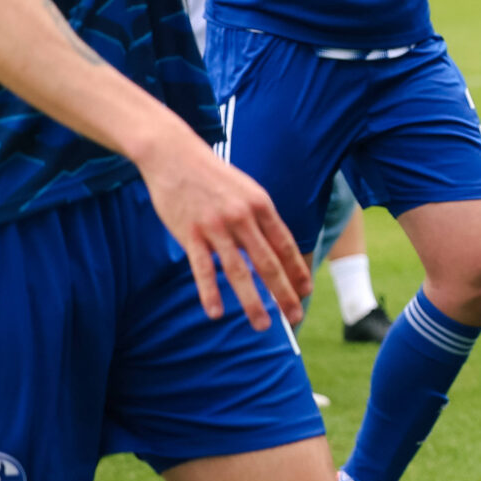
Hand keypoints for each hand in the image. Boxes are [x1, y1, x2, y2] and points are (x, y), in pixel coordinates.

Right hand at [131, 123, 309, 330]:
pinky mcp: (190, 234)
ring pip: (238, 272)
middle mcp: (243, 218)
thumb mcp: (246, 189)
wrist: (173, 155)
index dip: (297, 271)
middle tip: (295, 317)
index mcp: (261, 206)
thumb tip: (275, 246)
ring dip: (253, 302)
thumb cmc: (212, 176)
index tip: (307, 291)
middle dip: (284, 293)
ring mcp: (216, 227)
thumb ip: (260, 218)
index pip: (285, 246)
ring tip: (263, 325)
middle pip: (268, 264)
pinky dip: (209, 293)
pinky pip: (202, 269)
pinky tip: (216, 314)